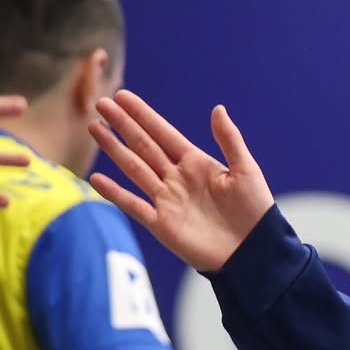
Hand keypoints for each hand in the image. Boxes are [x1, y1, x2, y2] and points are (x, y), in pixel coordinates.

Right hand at [88, 91, 272, 273]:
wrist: (254, 252)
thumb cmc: (255, 212)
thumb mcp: (246, 171)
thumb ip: (229, 140)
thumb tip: (217, 108)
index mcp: (197, 164)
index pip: (163, 133)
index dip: (142, 115)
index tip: (122, 96)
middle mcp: (177, 179)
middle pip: (144, 146)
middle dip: (122, 125)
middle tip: (100, 103)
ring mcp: (167, 200)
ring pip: (134, 169)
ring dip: (114, 149)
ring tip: (95, 127)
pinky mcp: (162, 224)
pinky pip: (133, 205)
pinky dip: (114, 193)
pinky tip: (96, 178)